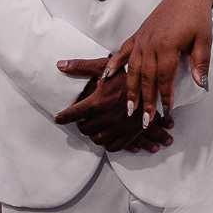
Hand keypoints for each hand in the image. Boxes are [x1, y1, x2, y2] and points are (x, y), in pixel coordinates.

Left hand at [54, 59, 172, 151]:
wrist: (154, 87)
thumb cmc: (128, 76)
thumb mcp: (105, 67)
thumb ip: (81, 67)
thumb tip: (60, 65)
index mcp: (99, 101)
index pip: (74, 113)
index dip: (63, 117)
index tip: (58, 119)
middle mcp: (106, 117)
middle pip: (84, 128)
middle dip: (82, 124)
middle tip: (83, 119)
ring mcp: (118, 128)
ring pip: (97, 139)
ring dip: (94, 134)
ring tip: (95, 127)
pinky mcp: (129, 135)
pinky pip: (112, 147)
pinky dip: (107, 143)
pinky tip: (107, 136)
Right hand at [102, 0, 212, 125]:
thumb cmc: (196, 17)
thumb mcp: (203, 40)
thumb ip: (200, 63)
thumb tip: (200, 84)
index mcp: (168, 46)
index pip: (165, 78)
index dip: (165, 97)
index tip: (166, 113)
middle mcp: (151, 44)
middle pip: (146, 78)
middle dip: (145, 101)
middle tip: (144, 121)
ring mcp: (141, 40)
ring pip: (133, 69)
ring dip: (130, 90)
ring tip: (128, 108)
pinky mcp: (137, 35)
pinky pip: (123, 52)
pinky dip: (114, 64)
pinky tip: (107, 77)